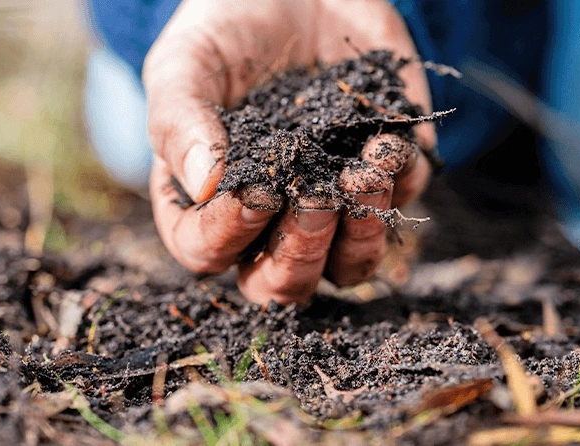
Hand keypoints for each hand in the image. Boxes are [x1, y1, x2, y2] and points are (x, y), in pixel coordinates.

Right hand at [144, 0, 434, 304]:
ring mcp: (330, 203)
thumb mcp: (186, 63)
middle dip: (300, 251)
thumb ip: (180, 122)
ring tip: (362, 172)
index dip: (228, 235)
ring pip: (347, 268)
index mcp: (208, 202)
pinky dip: (398, 182)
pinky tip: (386, 140)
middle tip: (313, 196)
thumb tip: (205, 185)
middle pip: (282, 283)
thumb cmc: (228, 30)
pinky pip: (399, 206)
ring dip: (359, 235)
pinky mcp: (383, 176)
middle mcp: (269, 219)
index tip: (253, 190)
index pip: (207, 252)